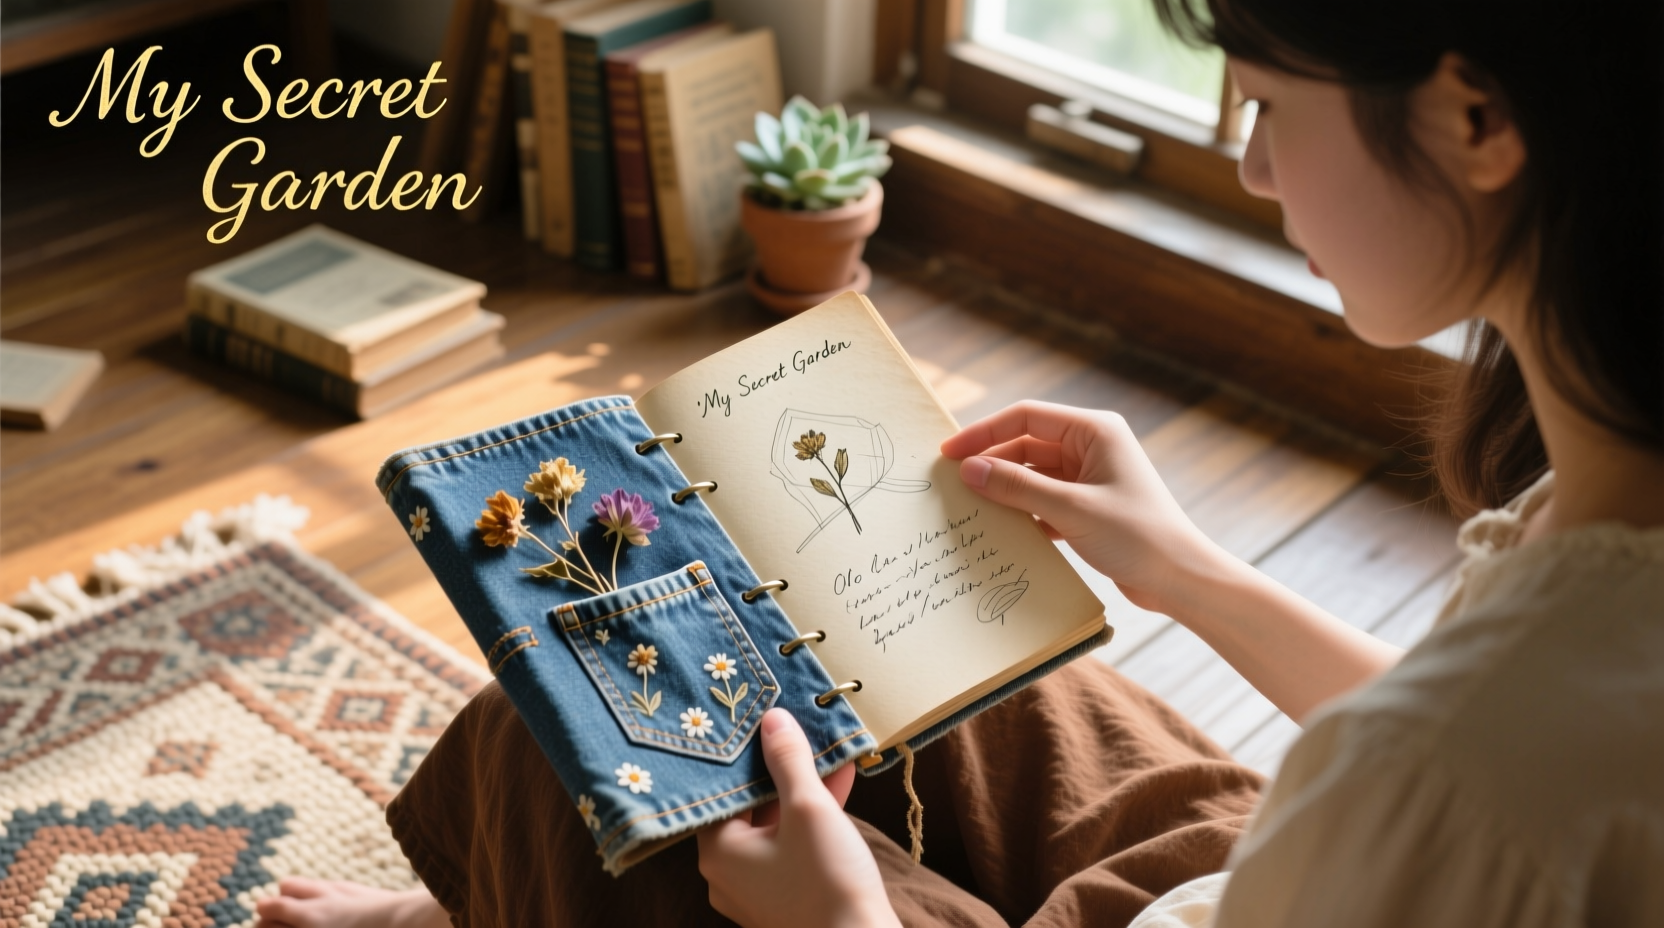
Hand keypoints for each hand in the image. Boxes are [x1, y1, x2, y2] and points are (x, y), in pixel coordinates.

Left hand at [698, 709, 899, 927]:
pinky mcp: (786, 898)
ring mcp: (757, 890)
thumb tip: (772, 720)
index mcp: (717, 851)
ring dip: (801, 791)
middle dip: (780, 768)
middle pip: (748, 806)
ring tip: (827, 751)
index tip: (761, 723)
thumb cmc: (826, 881)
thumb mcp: (808, 807)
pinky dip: (811, 820)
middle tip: (797, 730)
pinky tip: (839, 785)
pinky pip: (792, 847)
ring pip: (774, 826)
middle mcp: (727, 874)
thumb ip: (787, 759)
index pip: (719, 790)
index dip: (742, 754)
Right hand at [940, 400, 1224, 616]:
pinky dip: (1024, 512)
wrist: (1181, 578)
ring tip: (971, 508)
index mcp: (1095, 431)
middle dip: (992, 464)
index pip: (1026, 417)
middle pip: (1027, 445)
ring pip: (1034, 476)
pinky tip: (1002, 530)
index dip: (984, 433)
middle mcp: (1093, 447)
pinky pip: (1045, 500)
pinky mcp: (1090, 507)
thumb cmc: (1138, 536)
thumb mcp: (1071, 509)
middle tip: (952, 484)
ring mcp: (1091, 478)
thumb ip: (1017, 487)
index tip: (949, 452)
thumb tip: (969, 470)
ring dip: (1006, 491)